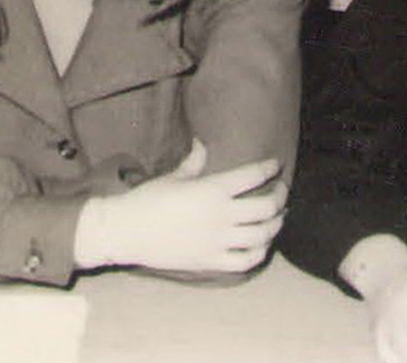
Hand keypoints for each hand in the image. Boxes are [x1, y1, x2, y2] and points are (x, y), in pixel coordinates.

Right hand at [76, 139, 285, 274]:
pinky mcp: (211, 262)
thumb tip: (203, 143)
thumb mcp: (173, 176)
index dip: (269, 168)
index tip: (275, 165)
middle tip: (280, 190)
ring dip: (275, 224)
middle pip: (266, 207)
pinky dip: (259, 252)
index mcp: (212, 190)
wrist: (126, 232)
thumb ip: (194, 162)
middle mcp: (220, 216)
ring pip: (262, 235)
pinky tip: (261, 244)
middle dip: (279, 196)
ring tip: (277, 217)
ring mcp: (218, 242)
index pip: (252, 175)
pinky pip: (246, 261)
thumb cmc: (148, 200)